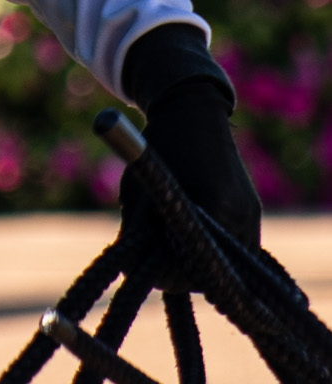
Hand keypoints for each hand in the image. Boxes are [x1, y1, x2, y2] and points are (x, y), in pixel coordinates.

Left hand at [121, 80, 261, 288]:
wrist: (191, 108)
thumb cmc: (158, 146)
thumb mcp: (139, 188)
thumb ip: (137, 233)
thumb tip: (130, 272)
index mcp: (215, 208)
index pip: (194, 270)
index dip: (168, 276)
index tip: (148, 269)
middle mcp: (241, 217)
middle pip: (214, 273)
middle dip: (184, 270)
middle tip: (157, 256)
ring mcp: (252, 216)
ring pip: (227, 264)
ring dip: (200, 261)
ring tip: (172, 241)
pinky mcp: (252, 211)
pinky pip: (235, 248)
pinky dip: (213, 248)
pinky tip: (190, 234)